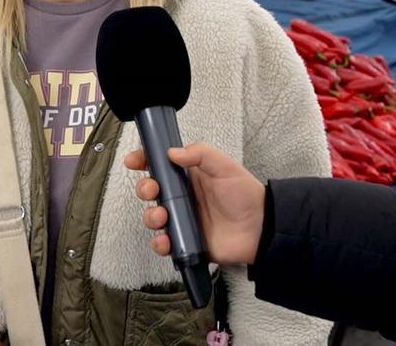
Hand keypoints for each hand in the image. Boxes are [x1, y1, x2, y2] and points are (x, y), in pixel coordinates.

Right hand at [124, 143, 266, 264]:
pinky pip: (164, 243)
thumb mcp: (224, 166)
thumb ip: (200, 153)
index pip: (159, 165)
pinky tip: (166, 239)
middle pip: (151, 191)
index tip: (134, 161)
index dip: (143, 161)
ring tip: (162, 217)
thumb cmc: (245, 195)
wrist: (261, 229)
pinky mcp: (186, 241)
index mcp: (188, 176)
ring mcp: (182, 220)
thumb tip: (172, 152)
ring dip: (150, 217)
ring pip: (153, 218)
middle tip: (152, 190)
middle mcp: (182, 197)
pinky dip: (160, 243)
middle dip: (144, 189)